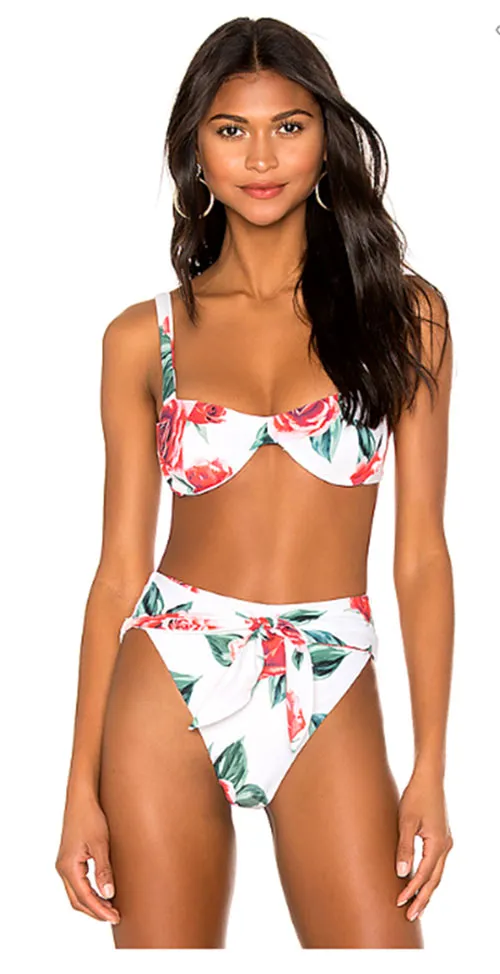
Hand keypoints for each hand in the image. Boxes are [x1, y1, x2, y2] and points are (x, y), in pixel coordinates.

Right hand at [55, 790, 120, 924]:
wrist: (81, 798)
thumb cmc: (91, 817)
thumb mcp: (100, 844)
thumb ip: (104, 870)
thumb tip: (108, 895)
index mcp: (68, 867)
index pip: (85, 898)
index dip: (100, 910)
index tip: (115, 916)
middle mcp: (63, 868)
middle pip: (77, 901)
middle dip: (95, 911)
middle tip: (115, 916)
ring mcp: (64, 864)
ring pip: (76, 893)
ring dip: (92, 903)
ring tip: (111, 907)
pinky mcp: (70, 859)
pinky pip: (77, 883)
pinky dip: (89, 892)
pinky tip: (103, 891)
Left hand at [395, 765, 453, 921]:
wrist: (429, 778)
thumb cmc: (415, 797)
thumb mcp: (406, 822)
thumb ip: (404, 848)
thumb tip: (402, 873)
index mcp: (438, 844)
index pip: (423, 875)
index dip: (411, 890)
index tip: (398, 902)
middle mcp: (446, 846)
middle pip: (434, 880)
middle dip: (422, 899)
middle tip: (411, 916)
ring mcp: (446, 842)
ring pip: (437, 874)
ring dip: (427, 890)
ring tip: (417, 907)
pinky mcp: (442, 838)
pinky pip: (437, 864)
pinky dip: (429, 877)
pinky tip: (421, 882)